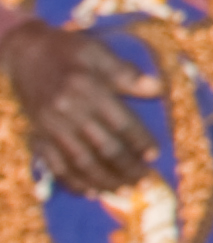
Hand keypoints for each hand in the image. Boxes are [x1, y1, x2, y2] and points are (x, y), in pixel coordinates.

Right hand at [2, 18, 156, 196]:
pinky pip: (55, 165)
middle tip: (145, 181)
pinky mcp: (37, 136)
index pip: (120, 123)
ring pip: (81, 162)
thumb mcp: (98, 51)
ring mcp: (51, 127)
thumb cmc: (67, 50)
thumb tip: (159, 89)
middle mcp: (69, 112)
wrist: (24, 53)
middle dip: (126, 167)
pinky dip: (72, 182)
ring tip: (124, 191)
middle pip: (103, 147)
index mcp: (88, 90)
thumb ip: (126, 72)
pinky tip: (90, 192)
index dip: (140, 141)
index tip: (155, 156)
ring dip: (104, 180)